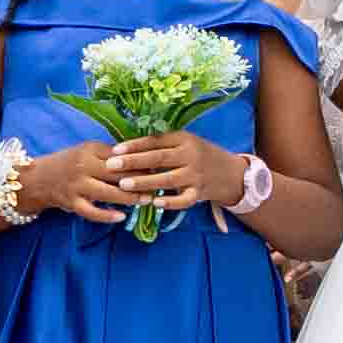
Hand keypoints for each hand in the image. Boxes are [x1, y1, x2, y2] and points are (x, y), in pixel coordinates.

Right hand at [21, 135, 147, 228]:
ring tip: (147, 200)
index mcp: (90, 151)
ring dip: (129, 198)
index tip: (159, 165)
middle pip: (116, 174)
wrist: (39, 178)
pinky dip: (106, 215)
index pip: (120, 156)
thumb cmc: (70, 163)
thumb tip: (141, 156)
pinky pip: (91, 211)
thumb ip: (110, 155)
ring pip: (107, 193)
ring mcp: (77, 186)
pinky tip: (122, 217)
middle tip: (160, 183)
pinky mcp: (71, 203)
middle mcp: (83, 167)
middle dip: (139, 179)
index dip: (140, 161)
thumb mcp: (87, 152)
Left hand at [108, 131, 228, 214]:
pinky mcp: (200, 192)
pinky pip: (184, 199)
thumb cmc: (201, 156)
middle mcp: (190, 155)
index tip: (114, 150)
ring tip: (123, 185)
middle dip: (133, 162)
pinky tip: (154, 203)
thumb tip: (129, 148)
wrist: (232, 173)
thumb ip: (163, 145)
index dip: (134, 145)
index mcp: (184, 139)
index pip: (155, 141)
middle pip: (159, 158)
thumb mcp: (186, 143)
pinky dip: (170, 202)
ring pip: (167, 179)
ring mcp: (196, 175)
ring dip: (144, 182)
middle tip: (111, 166)